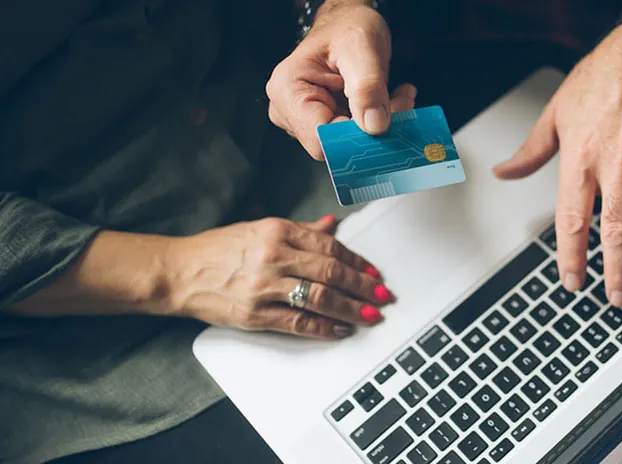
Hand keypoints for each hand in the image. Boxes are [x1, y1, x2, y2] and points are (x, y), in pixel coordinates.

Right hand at [163, 215, 393, 339]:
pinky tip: (339, 329)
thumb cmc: (218, 249)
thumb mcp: (260, 228)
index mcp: (277, 231)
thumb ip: (300, 230)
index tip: (373, 273)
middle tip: (381, 296)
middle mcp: (273, 255)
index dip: (357, 261)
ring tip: (368, 315)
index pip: (329, 246)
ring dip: (350, 308)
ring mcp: (264, 286)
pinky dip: (323, 327)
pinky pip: (298, 322)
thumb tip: (332, 225)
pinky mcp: (255, 313)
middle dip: (362, 286)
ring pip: (320, 297)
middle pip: (331, 271)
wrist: (179, 271)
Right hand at [266, 2, 417, 159]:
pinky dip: (379, 122)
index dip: (355, 138)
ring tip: (396, 97)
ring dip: (381, 124)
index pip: (320, 137)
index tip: (385, 122)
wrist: (348, 23)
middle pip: (334, 144)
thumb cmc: (346, 28)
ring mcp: (307, 119)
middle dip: (373, 129)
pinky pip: (356, 137)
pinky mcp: (326, 123)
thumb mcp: (361, 49)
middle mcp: (291, 110)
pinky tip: (390, 101)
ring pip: (349, 143)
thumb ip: (367, 86)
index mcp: (288, 91)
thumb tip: (374, 125)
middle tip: (399, 103)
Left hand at [493, 24, 621, 305]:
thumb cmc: (599, 80)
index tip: (572, 282)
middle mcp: (617, 163)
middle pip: (616, 228)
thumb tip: (503, 172)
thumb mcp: (555, 113)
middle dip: (617, 270)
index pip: (573, 219)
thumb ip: (530, 152)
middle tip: (618, 299)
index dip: (571, 256)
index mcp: (581, 157)